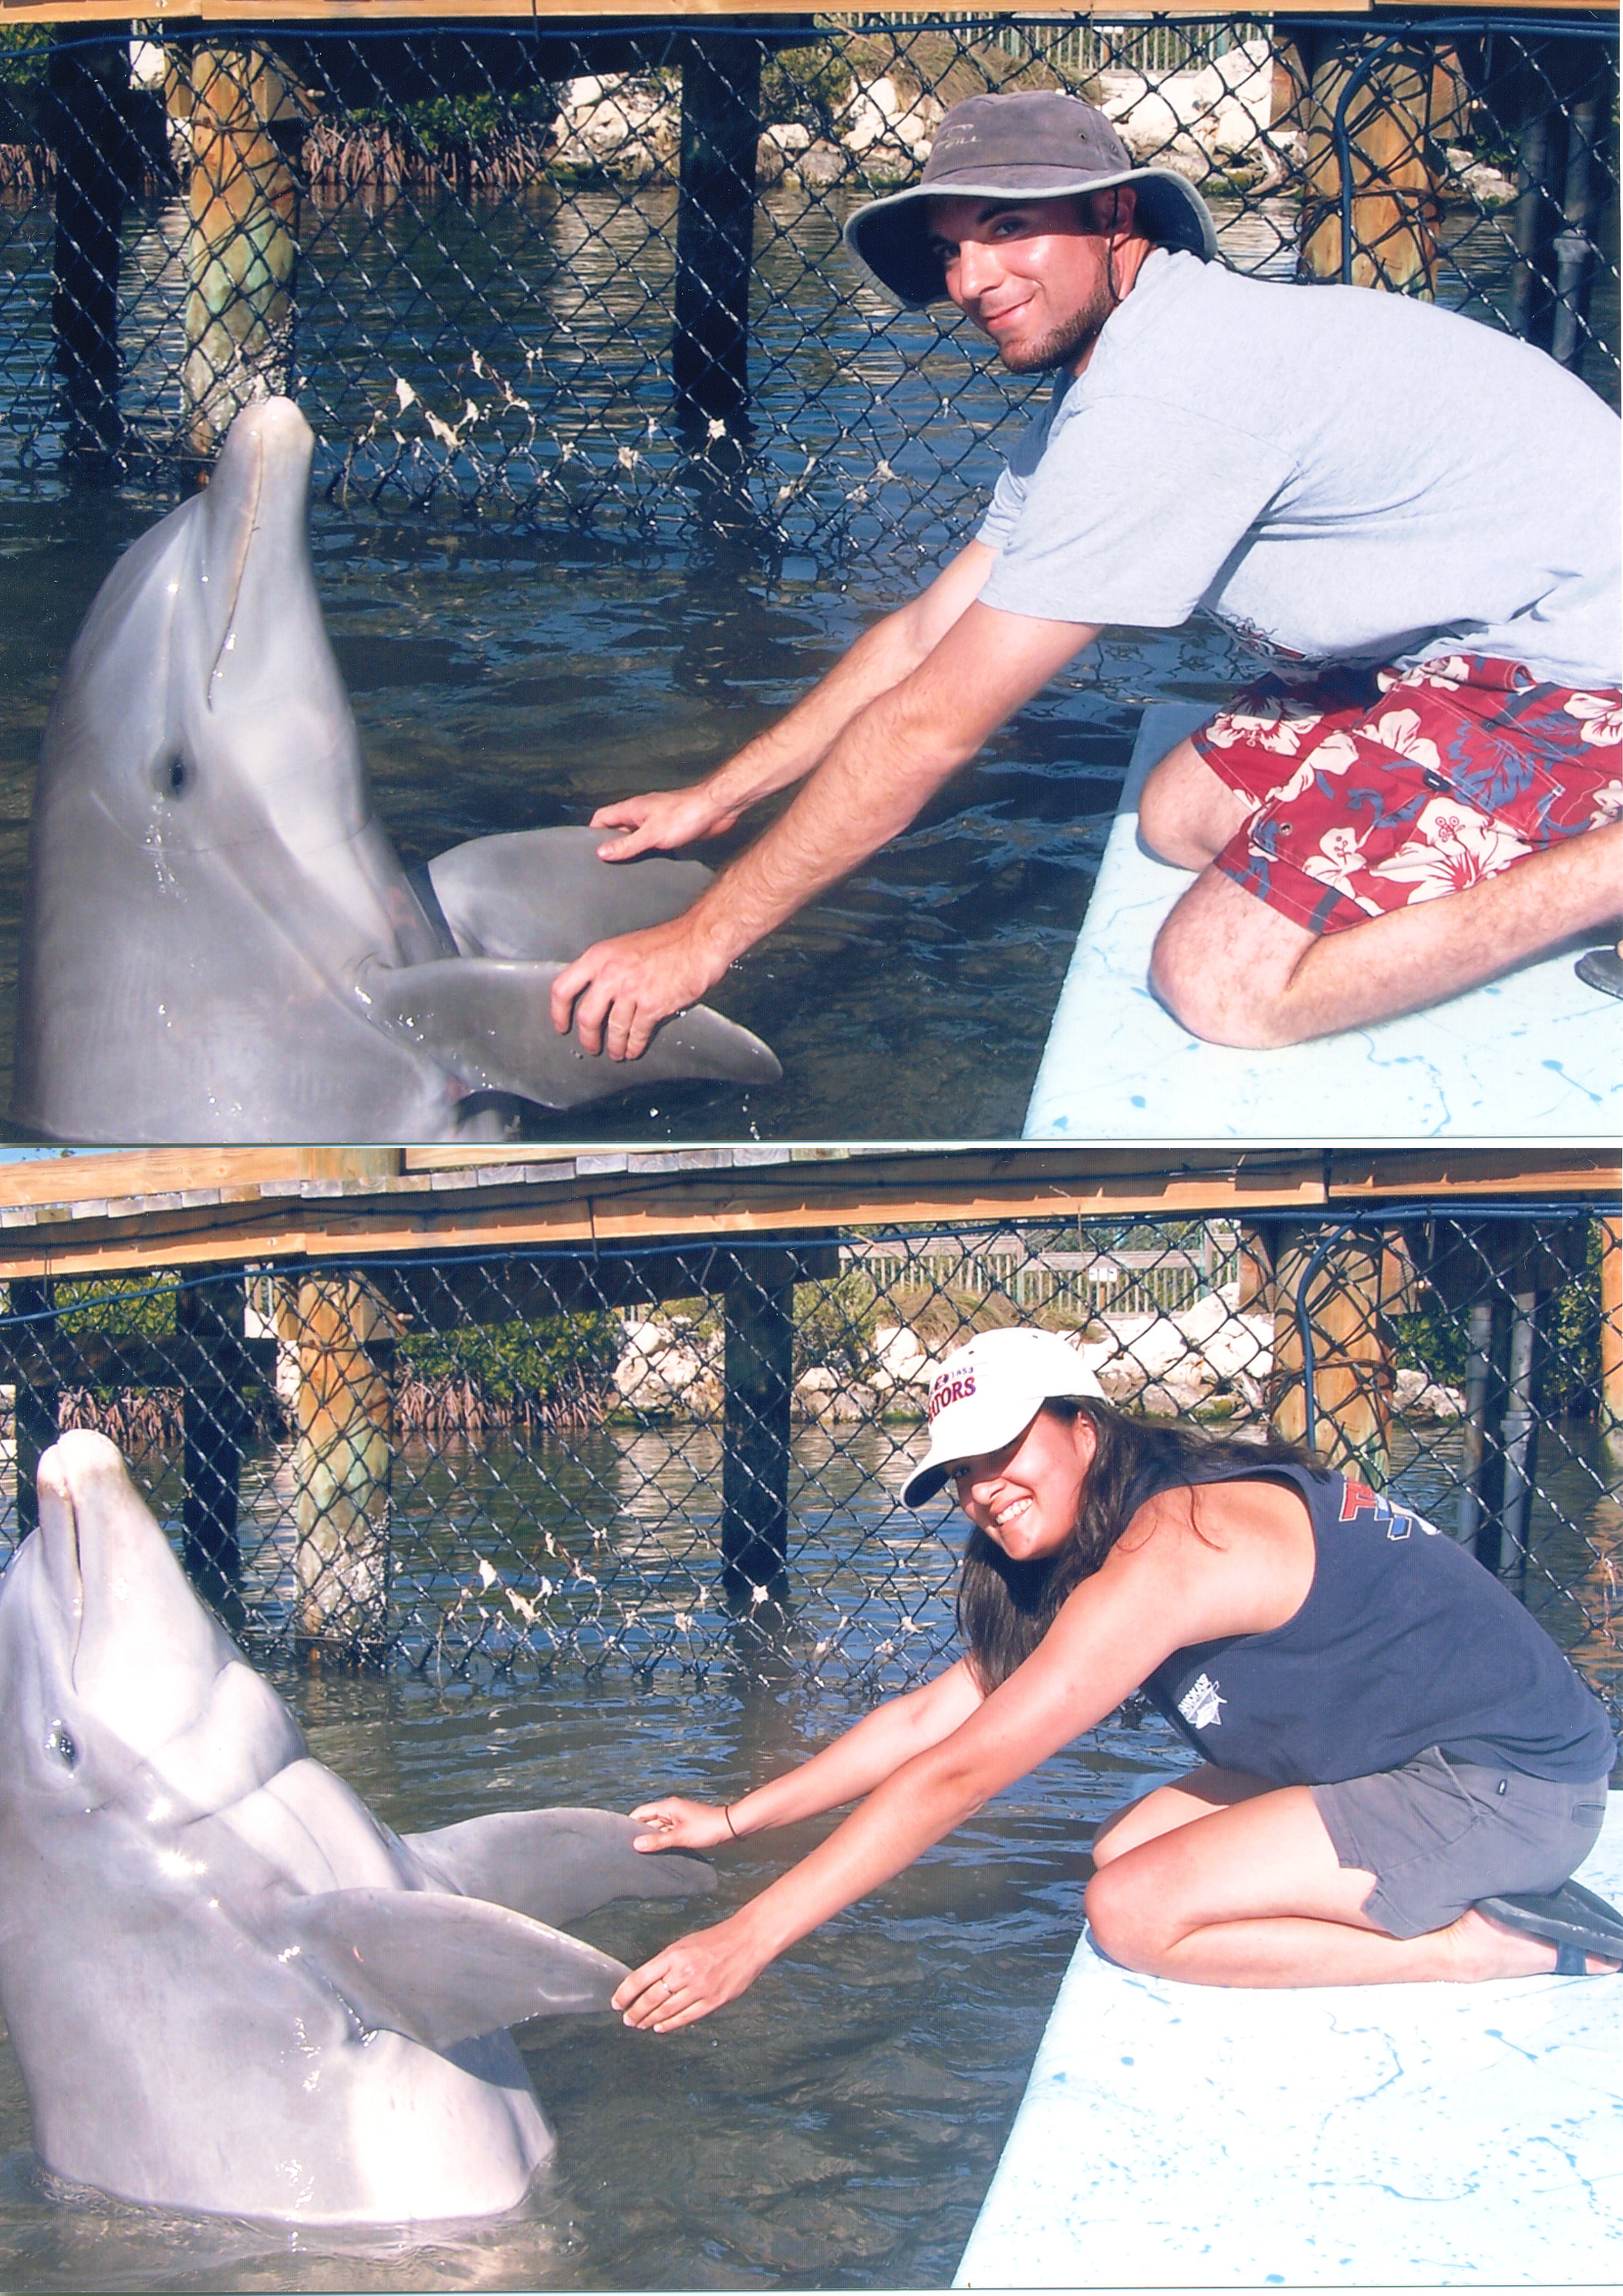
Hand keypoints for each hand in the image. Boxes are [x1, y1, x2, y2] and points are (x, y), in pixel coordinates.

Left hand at [549, 916, 725, 1059]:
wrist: (699, 941)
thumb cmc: (669, 941)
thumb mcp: (625, 946)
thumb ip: (608, 967)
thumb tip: (597, 992)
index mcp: (600, 957)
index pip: (563, 988)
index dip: (558, 1012)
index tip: (562, 1024)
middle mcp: (611, 974)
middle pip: (586, 1017)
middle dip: (588, 1038)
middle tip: (590, 1045)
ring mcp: (631, 991)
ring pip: (614, 1029)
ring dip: (615, 1046)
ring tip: (616, 1052)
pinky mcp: (651, 1006)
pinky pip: (637, 1033)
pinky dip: (634, 1046)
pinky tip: (634, 1049)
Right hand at [590, 785, 744, 861]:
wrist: (715, 810)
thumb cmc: (685, 815)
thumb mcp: (650, 834)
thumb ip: (626, 844)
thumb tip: (600, 853)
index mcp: (631, 809)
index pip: (602, 817)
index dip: (592, 832)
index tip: (587, 850)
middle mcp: (641, 814)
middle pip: (617, 828)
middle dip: (610, 844)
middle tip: (605, 865)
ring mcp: (655, 822)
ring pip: (635, 837)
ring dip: (630, 850)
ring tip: (624, 870)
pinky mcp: (669, 831)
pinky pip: (651, 843)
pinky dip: (647, 853)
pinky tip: (648, 866)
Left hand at [612, 1914, 767, 2031]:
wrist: (747, 1941)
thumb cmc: (715, 1940)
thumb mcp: (685, 1945)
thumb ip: (666, 1964)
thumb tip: (645, 1984)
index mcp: (674, 1955)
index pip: (640, 1978)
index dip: (625, 1993)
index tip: (616, 2003)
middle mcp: (684, 1972)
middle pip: (651, 1998)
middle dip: (635, 2012)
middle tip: (627, 2019)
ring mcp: (699, 1989)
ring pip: (666, 2011)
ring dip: (649, 2020)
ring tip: (640, 2024)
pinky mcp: (713, 2001)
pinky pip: (685, 2017)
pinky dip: (670, 2024)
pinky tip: (660, 2027)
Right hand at [629, 1797, 737, 1852]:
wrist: (730, 1828)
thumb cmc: (706, 1829)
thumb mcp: (680, 1837)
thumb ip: (657, 1841)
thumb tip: (635, 1844)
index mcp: (667, 1807)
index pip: (641, 1812)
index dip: (629, 1823)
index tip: (618, 1836)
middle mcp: (671, 1810)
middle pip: (648, 1821)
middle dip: (639, 1834)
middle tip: (626, 1849)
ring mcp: (678, 1819)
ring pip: (658, 1829)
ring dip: (651, 1839)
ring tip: (638, 1854)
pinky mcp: (685, 1827)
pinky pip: (668, 1834)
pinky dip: (662, 1842)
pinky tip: (657, 1853)